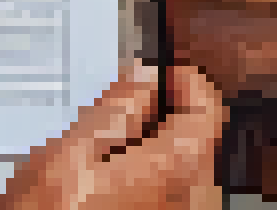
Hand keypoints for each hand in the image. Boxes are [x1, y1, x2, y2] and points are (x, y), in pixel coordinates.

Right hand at [0, 62, 224, 209]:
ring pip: (180, 172)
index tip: (155, 78)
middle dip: (156, 125)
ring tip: (95, 173)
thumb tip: (145, 79)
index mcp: (177, 171)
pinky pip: (170, 200)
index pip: (208, 105)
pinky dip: (144, 190)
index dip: (180, 83)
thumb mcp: (68, 153)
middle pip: (195, 139)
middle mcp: (197, 202)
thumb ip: (115, 109)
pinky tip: (104, 199)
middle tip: (105, 130)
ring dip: (147, 160)